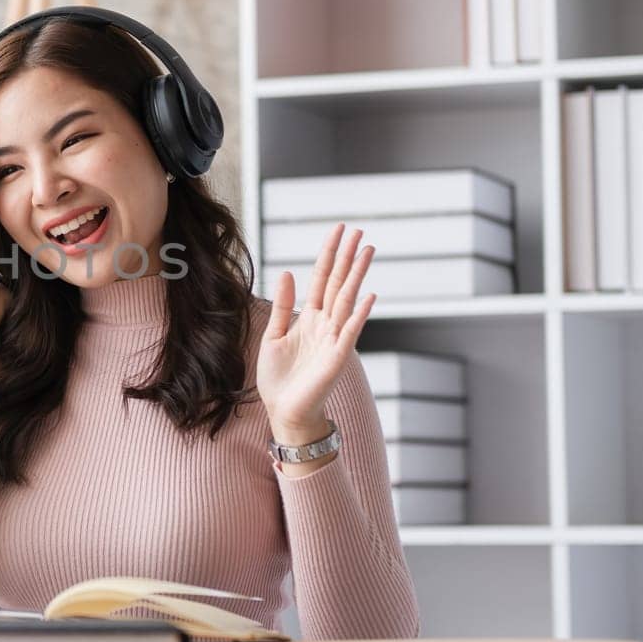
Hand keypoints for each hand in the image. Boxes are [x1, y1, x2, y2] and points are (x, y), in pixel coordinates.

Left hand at [257, 223, 375, 443]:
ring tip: (367, 250)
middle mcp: (325, 324)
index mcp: (309, 318)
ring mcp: (334, 338)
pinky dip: (359, 314)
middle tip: (359, 230)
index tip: (338, 230)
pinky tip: (369, 295)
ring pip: (347, 300)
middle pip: (338, 283)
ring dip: (357, 275)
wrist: (284, 411)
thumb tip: (287, 273)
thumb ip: (283, 307)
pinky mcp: (337, 356)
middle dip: (347, 257)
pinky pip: (350, 331)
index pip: (320, 278)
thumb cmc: (279, 378)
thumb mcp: (273, 336)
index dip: (328, 254)